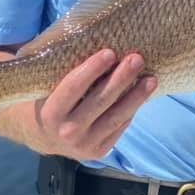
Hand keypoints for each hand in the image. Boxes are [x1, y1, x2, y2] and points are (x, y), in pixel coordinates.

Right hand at [27, 50, 156, 159]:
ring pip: (115, 117)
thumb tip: (94, 43)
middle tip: (136, 59)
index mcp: (50, 114)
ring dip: (136, 97)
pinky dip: (132, 109)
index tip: (110, 52)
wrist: (42, 138)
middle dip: (121, 79)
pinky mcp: (99, 151)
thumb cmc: (45, 101)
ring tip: (151, 79)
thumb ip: (62, 72)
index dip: (92, 69)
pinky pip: (119, 127)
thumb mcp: (45, 88)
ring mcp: (85, 144)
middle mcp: (67, 131)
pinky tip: (143, 93)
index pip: (73, 87)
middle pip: (100, 101)